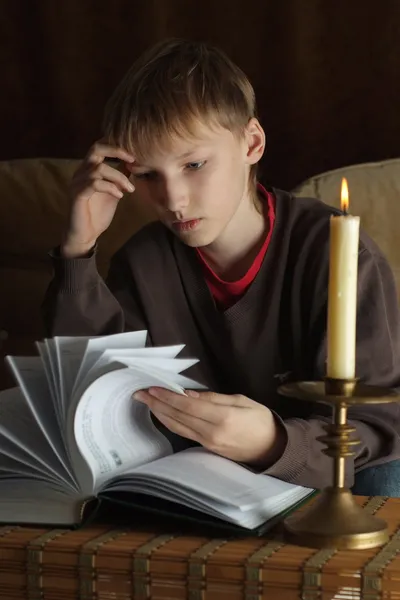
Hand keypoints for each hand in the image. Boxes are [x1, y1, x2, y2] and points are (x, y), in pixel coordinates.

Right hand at [62, 142, 135, 256]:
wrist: (85, 235)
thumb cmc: (98, 214)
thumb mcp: (113, 192)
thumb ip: (120, 178)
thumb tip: (133, 165)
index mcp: (88, 169)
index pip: (100, 147)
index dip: (116, 147)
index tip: (134, 156)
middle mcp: (80, 172)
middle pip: (96, 149)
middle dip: (116, 151)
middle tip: (133, 160)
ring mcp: (77, 183)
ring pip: (99, 169)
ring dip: (119, 177)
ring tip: (130, 189)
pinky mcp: (77, 195)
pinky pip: (94, 184)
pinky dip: (110, 187)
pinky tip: (120, 196)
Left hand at [133, 388, 285, 466]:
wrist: (273, 449)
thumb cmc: (261, 420)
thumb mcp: (241, 401)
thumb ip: (214, 398)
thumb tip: (189, 394)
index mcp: (222, 418)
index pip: (187, 406)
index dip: (168, 397)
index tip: (152, 388)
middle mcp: (211, 433)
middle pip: (178, 417)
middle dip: (157, 404)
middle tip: (139, 393)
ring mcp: (207, 443)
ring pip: (177, 427)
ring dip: (159, 414)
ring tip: (146, 402)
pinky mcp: (206, 448)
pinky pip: (184, 433)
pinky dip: (170, 422)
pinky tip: (162, 414)